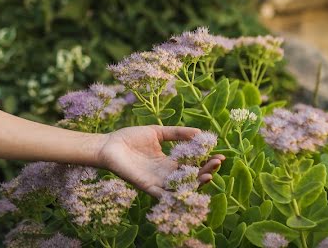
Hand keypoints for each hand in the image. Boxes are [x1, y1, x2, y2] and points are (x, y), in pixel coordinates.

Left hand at [97, 126, 224, 197]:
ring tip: (208, 175)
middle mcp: (165, 175)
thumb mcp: (157, 132)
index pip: (192, 164)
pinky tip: (187, 189)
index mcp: (169, 163)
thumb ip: (176, 133)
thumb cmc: (129, 138)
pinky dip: (174, 194)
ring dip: (195, 183)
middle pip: (190, 177)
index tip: (219, 155)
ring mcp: (157, 182)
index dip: (206, 161)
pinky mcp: (146, 186)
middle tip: (217, 163)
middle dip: (206, 171)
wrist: (108, 145)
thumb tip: (199, 132)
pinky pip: (163, 194)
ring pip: (181, 187)